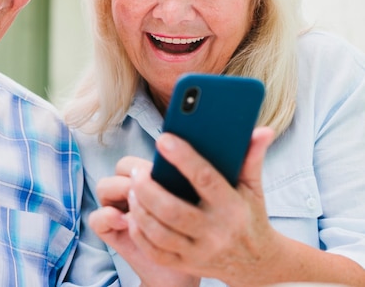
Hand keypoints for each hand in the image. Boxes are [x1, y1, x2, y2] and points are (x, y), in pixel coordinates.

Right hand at [90, 170, 199, 285]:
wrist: (182, 270)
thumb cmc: (193, 236)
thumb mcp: (196, 206)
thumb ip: (189, 183)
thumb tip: (197, 162)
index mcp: (150, 178)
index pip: (140, 157)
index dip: (145, 164)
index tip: (160, 172)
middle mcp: (130, 190)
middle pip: (120, 168)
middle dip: (134, 176)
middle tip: (148, 188)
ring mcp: (117, 209)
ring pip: (104, 187)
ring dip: (119, 190)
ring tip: (137, 203)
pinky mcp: (109, 230)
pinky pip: (96, 218)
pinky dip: (107, 216)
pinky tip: (125, 221)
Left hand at [120, 126, 277, 285]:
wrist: (257, 264)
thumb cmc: (249, 216)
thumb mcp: (253, 188)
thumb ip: (252, 157)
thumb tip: (263, 129)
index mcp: (232, 208)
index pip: (205, 179)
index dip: (183, 158)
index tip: (163, 139)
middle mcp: (215, 232)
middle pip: (172, 210)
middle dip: (147, 188)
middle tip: (136, 171)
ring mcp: (199, 252)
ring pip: (159, 233)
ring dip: (139, 209)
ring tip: (131, 190)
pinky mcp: (185, 265)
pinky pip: (155, 252)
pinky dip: (139, 233)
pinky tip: (134, 214)